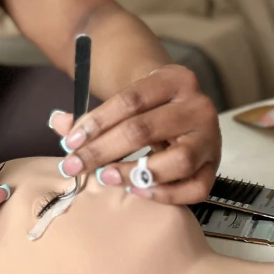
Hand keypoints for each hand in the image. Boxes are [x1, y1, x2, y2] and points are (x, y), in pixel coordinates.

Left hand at [49, 65, 220, 203]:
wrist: (179, 106)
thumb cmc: (146, 106)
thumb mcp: (122, 100)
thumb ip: (89, 115)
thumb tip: (58, 124)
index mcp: (174, 79)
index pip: (130, 100)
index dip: (97, 122)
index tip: (70, 141)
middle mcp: (198, 105)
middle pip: (145, 129)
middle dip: (104, 150)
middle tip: (76, 165)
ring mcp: (210, 138)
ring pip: (177, 160)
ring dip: (134, 172)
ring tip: (106, 177)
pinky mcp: (215, 166)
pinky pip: (195, 188)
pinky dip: (165, 194)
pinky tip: (137, 189)